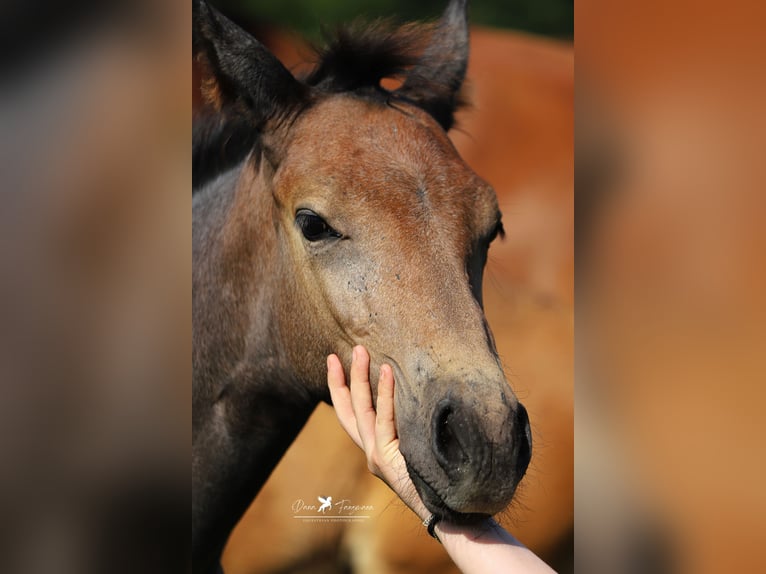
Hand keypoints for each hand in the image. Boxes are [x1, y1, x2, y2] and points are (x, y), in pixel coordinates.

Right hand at [326, 346, 429, 520]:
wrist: (450, 511)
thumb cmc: (442, 476)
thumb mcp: (419, 444)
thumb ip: (411, 423)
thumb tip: (421, 386)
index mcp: (375, 449)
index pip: (349, 414)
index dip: (339, 388)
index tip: (335, 362)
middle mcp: (370, 452)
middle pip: (347, 410)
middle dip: (340, 379)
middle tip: (340, 351)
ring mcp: (376, 456)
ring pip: (361, 410)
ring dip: (359, 377)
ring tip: (360, 351)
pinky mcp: (386, 459)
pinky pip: (385, 419)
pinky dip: (385, 393)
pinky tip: (386, 370)